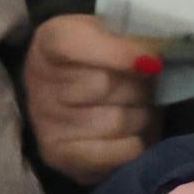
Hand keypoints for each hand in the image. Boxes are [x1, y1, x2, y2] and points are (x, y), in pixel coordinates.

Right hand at [24, 12, 164, 183]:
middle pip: (103, 84)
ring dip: (139, 115)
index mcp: (50, 41)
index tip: (151, 60)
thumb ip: (136, 39)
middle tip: (142, 85)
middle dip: (137, 86)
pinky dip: (134, 145)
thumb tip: (154, 60)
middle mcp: (39, 82)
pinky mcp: (61, 157)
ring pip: (116, 120)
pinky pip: (116, 152)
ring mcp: (46, 123)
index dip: (115, 51)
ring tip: (136, 109)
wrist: (80, 99)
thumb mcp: (117, 36)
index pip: (71, 42)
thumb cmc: (106, 63)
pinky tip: (130, 135)